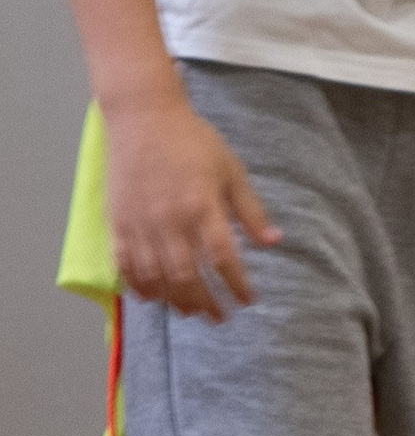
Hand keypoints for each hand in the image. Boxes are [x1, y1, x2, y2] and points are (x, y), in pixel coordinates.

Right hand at [107, 95, 280, 318]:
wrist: (144, 118)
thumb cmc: (193, 141)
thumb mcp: (232, 170)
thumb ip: (251, 210)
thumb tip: (274, 242)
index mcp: (203, 206)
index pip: (224, 258)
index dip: (237, 284)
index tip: (248, 300)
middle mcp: (170, 220)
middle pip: (189, 276)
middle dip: (206, 302)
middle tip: (220, 317)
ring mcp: (141, 223)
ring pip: (157, 276)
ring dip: (175, 300)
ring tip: (191, 313)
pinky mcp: (119, 222)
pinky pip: (125, 264)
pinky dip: (138, 285)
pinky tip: (152, 297)